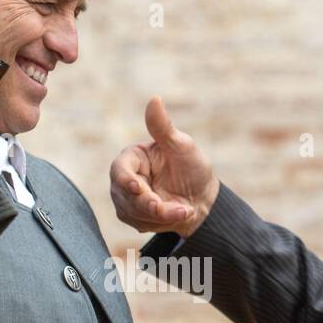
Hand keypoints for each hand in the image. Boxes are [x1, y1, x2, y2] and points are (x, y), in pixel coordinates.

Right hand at [109, 96, 219, 237]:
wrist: (203, 199)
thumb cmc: (192, 168)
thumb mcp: (181, 146)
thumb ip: (163, 127)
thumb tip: (154, 99)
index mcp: (133, 157)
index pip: (120, 169)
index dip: (125, 179)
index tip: (136, 186)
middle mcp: (124, 178)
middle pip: (124, 195)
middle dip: (147, 203)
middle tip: (165, 208)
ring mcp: (126, 199)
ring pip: (132, 212)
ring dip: (159, 215)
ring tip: (183, 209)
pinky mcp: (133, 216)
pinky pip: (140, 223)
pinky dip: (161, 222)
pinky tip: (177, 215)